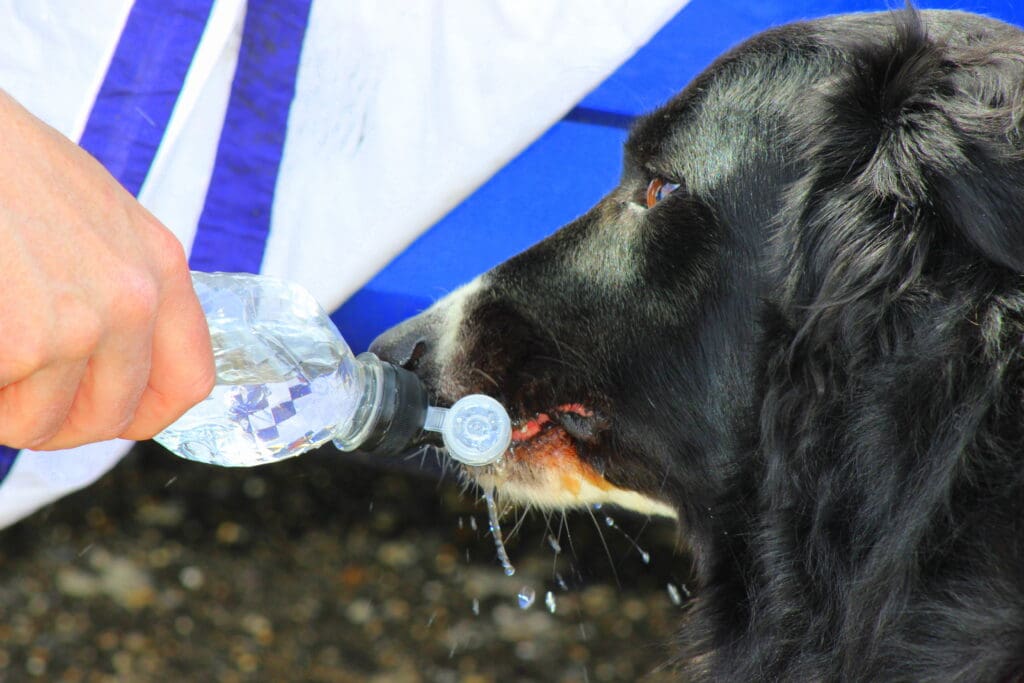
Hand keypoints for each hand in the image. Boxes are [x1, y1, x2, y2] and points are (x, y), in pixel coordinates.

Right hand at [0, 90, 214, 449]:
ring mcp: (77, 326)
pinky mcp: (17, 343)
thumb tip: (111, 363)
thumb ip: (120, 286)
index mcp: (160, 267)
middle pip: (109, 416)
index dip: (144, 412)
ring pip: (39, 422)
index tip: (110, 415)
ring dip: (3, 402)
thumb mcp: (99, 219)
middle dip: (56, 417)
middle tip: (15, 388)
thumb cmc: (10, 168)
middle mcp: (132, 301)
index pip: (188, 381)